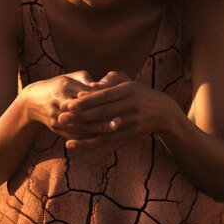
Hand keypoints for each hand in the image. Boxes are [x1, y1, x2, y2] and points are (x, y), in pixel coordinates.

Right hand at [24, 71, 124, 141]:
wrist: (32, 102)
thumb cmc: (58, 86)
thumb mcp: (70, 77)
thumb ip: (88, 80)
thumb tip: (106, 84)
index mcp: (64, 87)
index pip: (86, 96)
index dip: (102, 100)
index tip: (118, 102)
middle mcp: (59, 103)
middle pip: (83, 114)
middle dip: (101, 119)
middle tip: (120, 122)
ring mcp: (56, 118)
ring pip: (79, 127)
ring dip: (97, 131)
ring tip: (114, 132)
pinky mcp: (56, 129)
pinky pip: (74, 136)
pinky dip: (88, 138)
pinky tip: (103, 138)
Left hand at [55, 71, 172, 149]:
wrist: (163, 112)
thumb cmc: (139, 93)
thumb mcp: (129, 81)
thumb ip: (111, 79)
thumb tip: (92, 85)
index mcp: (128, 90)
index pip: (104, 96)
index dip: (86, 100)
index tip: (69, 103)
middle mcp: (130, 106)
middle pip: (102, 112)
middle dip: (80, 115)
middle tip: (60, 116)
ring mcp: (130, 122)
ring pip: (103, 127)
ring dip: (82, 130)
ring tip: (64, 130)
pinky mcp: (129, 134)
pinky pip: (107, 140)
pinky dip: (89, 143)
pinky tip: (74, 145)